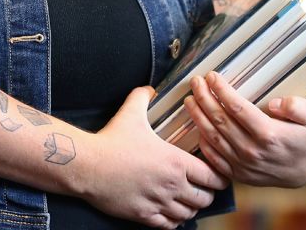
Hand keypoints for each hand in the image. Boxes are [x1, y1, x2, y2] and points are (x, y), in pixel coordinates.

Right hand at [81, 86, 229, 227]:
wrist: (87, 165)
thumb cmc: (111, 140)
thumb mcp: (130, 112)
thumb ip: (143, 97)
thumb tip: (150, 89)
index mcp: (176, 162)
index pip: (212, 177)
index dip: (219, 178)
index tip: (217, 176)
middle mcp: (172, 186)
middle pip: (204, 199)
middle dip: (207, 194)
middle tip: (203, 189)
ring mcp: (158, 203)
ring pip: (188, 214)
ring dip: (190, 208)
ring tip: (187, 201)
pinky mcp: (143, 215)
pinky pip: (169, 225)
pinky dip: (173, 221)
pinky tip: (170, 213)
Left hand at [184, 72, 305, 187]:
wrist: (304, 172)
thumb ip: (299, 107)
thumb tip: (276, 103)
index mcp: (269, 134)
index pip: (237, 108)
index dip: (221, 90)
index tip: (212, 76)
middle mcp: (252, 150)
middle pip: (220, 120)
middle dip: (204, 97)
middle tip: (195, 82)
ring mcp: (242, 164)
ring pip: (212, 136)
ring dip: (198, 116)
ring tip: (189, 100)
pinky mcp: (236, 173)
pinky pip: (213, 156)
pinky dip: (202, 140)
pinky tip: (197, 125)